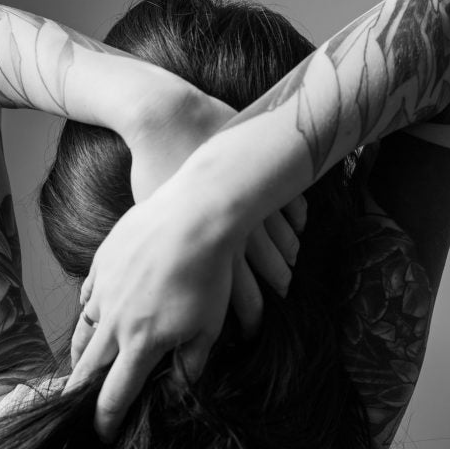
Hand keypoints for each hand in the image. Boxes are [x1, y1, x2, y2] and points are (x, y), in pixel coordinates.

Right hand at [65, 176, 241, 441]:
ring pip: (82, 328)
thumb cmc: (208, 274)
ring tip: (82, 360)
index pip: (114, 394)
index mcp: (140, 342)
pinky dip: (90, 308)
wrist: (194, 217)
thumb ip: (190, 362)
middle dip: (82, 390)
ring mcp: (104, 287)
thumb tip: (179, 384)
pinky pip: (88, 292)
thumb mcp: (208, 325)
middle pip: (88, 365)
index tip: (101, 433)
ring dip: (82, 351)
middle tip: (80, 401)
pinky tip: (94, 308)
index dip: (106, 420)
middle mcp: (113, 320)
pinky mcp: (102, 260)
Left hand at [127, 90, 306, 332]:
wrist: (170, 118)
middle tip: (283, 296)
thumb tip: (168, 278)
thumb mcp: (151, 217)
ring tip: (290, 267)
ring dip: (289, 254)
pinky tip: (298, 229)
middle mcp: (238, 226)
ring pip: (284, 238)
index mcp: (209, 243)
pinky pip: (290, 204)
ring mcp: (255, 198)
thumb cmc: (152, 168)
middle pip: (270, 268)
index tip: (255, 330)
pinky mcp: (263, 175)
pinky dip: (296, 219)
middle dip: (277, 286)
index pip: (240, 292)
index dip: (251, 315)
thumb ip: (165, 250)